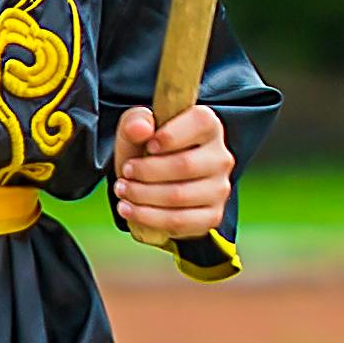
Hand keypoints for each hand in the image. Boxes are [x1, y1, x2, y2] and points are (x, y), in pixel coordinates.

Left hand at [112, 103, 233, 243]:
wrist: (154, 183)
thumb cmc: (149, 150)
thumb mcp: (137, 129)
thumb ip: (135, 121)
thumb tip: (141, 129)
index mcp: (208, 126)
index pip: (199, 123)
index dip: (170, 136)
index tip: (148, 146)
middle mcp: (220, 157)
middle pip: (185, 165)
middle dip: (147, 171)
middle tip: (126, 172)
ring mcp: (219, 189)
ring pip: (179, 196)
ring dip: (142, 195)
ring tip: (123, 190)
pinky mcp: (212, 216)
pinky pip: (179, 221)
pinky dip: (148, 217)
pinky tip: (130, 210)